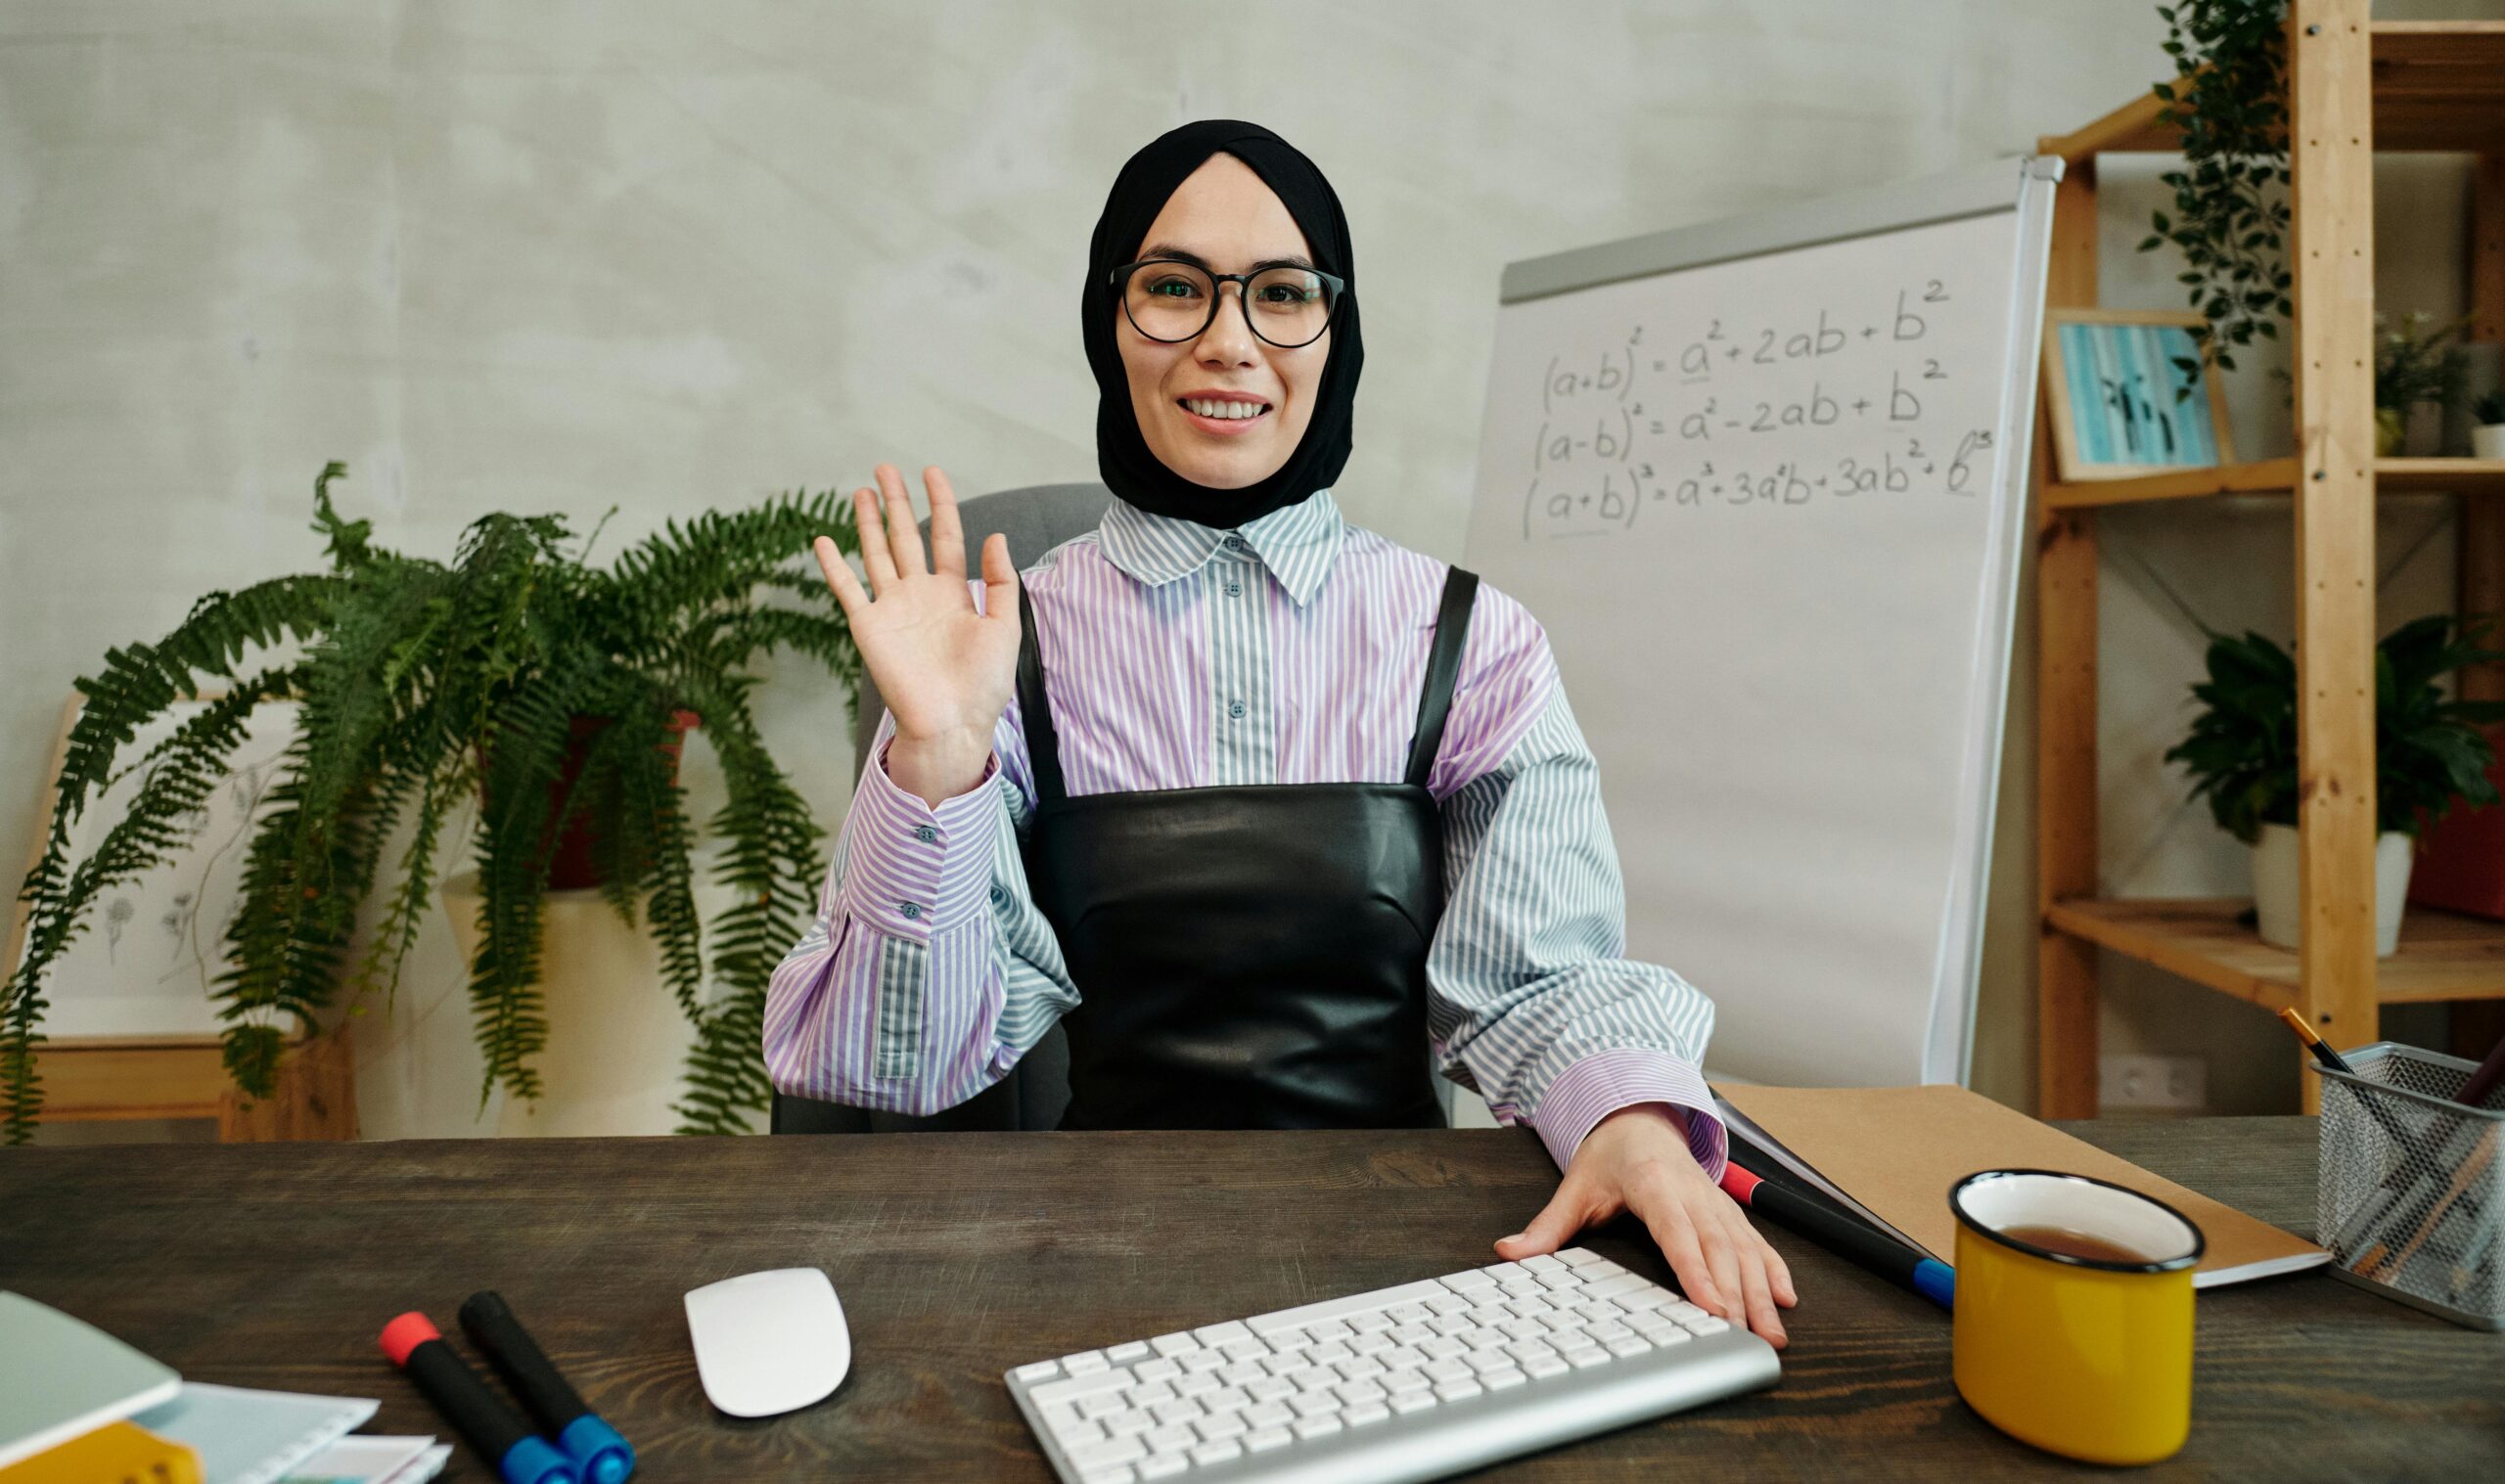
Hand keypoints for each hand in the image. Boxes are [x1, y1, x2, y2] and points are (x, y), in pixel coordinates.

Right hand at [812, 464, 1020, 806]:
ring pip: (876, 554)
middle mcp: (920, 594)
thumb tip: (995, 535)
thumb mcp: (1005, 626)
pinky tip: (823, 540)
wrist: (953, 723)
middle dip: (897, 502)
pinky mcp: (869, 626)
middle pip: (906, 536)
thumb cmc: (985, 684)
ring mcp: (892, 608)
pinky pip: (847, 589)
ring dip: (868, 522)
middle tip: (886, 468)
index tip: (933, 472)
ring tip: (862, 491)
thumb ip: (1001, 581)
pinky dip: (834, 565)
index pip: (946, 536)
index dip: (941, 503)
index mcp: (954, 593)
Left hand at [1495, 1104, 1795, 1348]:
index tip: (1712, 1307)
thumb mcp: (1573, 1187)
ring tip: (1773, 1333)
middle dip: (1738, 1295)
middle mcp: (1693, 1192)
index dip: (1696, 1271)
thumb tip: (1508, 1251)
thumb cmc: (1608, 1154)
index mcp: (1654, 1184)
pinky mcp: (1726, 1209)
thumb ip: (1546, 1226)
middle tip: (1748, 1337)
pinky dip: (1774, 1268)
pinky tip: (1787, 1297)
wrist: (1638, 1116)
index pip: (1678, 1233)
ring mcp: (1715, 1200)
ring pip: (1744, 1248)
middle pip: (1720, 1248)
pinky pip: (1756, 1240)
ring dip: (1762, 1291)